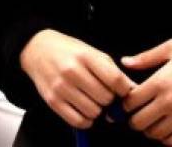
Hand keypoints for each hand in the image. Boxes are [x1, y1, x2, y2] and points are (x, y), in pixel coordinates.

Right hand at [20, 29, 135, 128]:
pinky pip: (77, 121)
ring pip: (93, 112)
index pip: (115, 80)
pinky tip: (84, 110)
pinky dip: (86, 120)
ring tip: (93, 100)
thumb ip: (113, 71)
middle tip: (104, 93)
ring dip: (98, 110)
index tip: (122, 90)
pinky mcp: (52, 101)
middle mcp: (73, 71)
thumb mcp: (93, 53)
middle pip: (105, 98)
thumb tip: (133, 89)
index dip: (124, 89)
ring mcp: (61, 87)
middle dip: (110, 99)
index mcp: (86, 56)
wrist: (38, 49)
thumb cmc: (70, 51)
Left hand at [122, 39, 171, 145]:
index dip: (126, 102)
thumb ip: (146, 57)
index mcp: (161, 81)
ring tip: (153, 118)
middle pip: (137, 122)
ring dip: (149, 128)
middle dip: (134, 118)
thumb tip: (125, 62)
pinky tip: (167, 126)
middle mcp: (170, 102)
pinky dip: (165, 137)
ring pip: (153, 134)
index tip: (131, 99)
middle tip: (139, 111)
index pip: (130, 102)